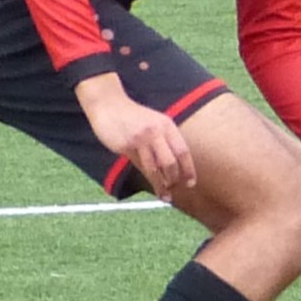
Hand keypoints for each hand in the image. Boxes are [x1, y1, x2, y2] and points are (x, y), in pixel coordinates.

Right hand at [76, 75, 196, 195]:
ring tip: (166, 195)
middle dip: (174, 179)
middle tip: (175, 189)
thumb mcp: (154, 123)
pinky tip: (153, 187)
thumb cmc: (132, 117)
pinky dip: (149, 179)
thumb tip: (174, 164)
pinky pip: (141, 166)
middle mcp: (157, 131)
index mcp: (167, 125)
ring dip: (162, 184)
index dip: (188, 169)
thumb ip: (164, 139)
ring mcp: (141, 139)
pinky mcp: (127, 145)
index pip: (183, 151)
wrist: (109, 105)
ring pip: (156, 167)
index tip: (191, 183)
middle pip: (171, 162)